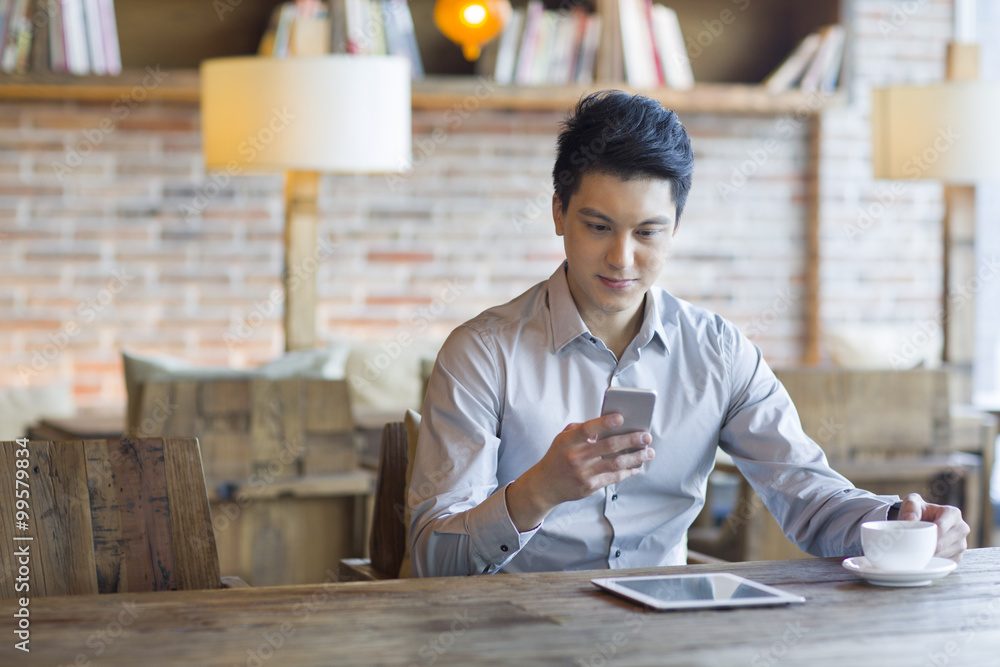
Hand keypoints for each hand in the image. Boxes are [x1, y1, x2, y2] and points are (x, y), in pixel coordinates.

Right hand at [506, 413, 654, 530]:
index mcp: (568, 442)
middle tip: (646, 436)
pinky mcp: (589, 487)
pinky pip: (614, 477)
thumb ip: (582, 429)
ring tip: (649, 452)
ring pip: (616, 464)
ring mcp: (583, 474)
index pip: (587, 429)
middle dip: (631, 440)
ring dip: (636, 457)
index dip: (604, 423)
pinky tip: (638, 466)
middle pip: (608, 446)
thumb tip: (609, 425)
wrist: (545, 485)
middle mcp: (575, 458)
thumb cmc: (558, 456)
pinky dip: (628, 471)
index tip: (621, 417)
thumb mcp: (563, 438)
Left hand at [897, 492, 969, 561]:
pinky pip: (949, 562)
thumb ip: (911, 508)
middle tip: (914, 549)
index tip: (916, 539)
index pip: (941, 527)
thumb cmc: (918, 511)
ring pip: (948, 554)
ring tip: (919, 553)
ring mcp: (962, 543)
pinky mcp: (959, 555)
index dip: (928, 535)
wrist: (921, 521)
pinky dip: (937, 562)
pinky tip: (926, 559)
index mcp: (953, 513)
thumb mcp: (911, 503)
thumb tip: (911, 519)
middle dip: (929, 547)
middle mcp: (961, 528)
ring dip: (932, 556)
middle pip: (945, 543)